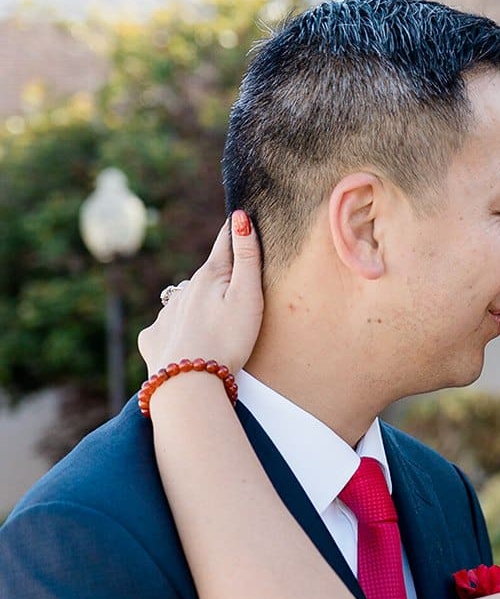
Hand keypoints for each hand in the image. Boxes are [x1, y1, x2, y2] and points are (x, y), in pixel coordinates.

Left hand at [138, 212, 263, 377]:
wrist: (188, 384)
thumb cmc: (227, 340)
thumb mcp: (247, 296)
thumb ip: (246, 257)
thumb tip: (240, 216)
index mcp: (209, 276)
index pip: (225, 243)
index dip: (235, 229)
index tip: (239, 214)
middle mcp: (184, 290)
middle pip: (207, 276)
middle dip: (221, 276)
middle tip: (237, 288)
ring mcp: (165, 313)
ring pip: (185, 301)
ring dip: (198, 305)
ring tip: (214, 324)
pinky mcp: (153, 338)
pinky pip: (166, 327)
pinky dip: (177, 330)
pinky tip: (187, 344)